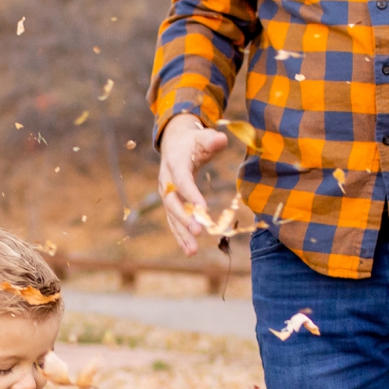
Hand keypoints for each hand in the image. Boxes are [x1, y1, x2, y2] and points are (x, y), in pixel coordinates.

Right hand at [157, 114, 231, 255]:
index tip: (204, 209)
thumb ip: (212, 140)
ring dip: (181, 234)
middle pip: (173, 202)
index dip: (192, 195)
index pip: (183, 181)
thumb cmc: (193, 141)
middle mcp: (166, 181)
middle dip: (184, 218)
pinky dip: (180, 236)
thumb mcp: (203, 137)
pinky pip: (173, 221)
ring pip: (172, 216)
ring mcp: (166, 194)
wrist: (174, 143)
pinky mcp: (170, 203)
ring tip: (193, 251)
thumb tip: (222, 139)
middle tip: (198, 232)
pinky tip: (190, 250)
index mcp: (175, 164)